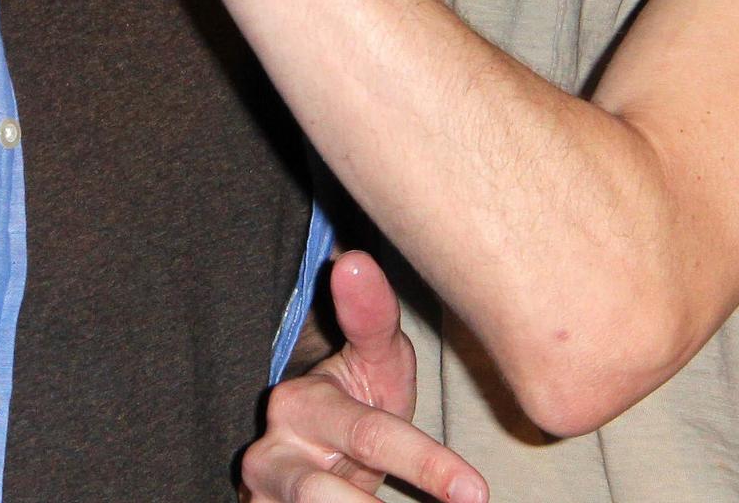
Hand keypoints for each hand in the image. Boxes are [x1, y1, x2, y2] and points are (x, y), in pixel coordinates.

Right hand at [242, 251, 485, 502]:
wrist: (303, 457)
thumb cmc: (354, 403)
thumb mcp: (372, 361)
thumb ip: (370, 317)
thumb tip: (351, 259)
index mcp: (299, 403)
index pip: (370, 434)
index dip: (426, 465)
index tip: (474, 492)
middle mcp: (270, 454)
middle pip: (328, 492)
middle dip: (389, 497)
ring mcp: (263, 495)